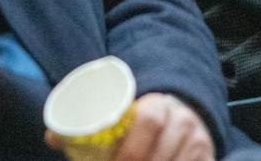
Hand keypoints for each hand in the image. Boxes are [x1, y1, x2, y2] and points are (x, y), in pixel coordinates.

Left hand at [44, 93, 213, 160]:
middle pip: (161, 154)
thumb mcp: (123, 115)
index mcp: (158, 104)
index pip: (148, 120)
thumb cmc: (142, 120)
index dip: (130, 148)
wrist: (182, 115)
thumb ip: (90, 124)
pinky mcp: (208, 157)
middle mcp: (183, 121)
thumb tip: (51, 136)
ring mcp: (198, 142)